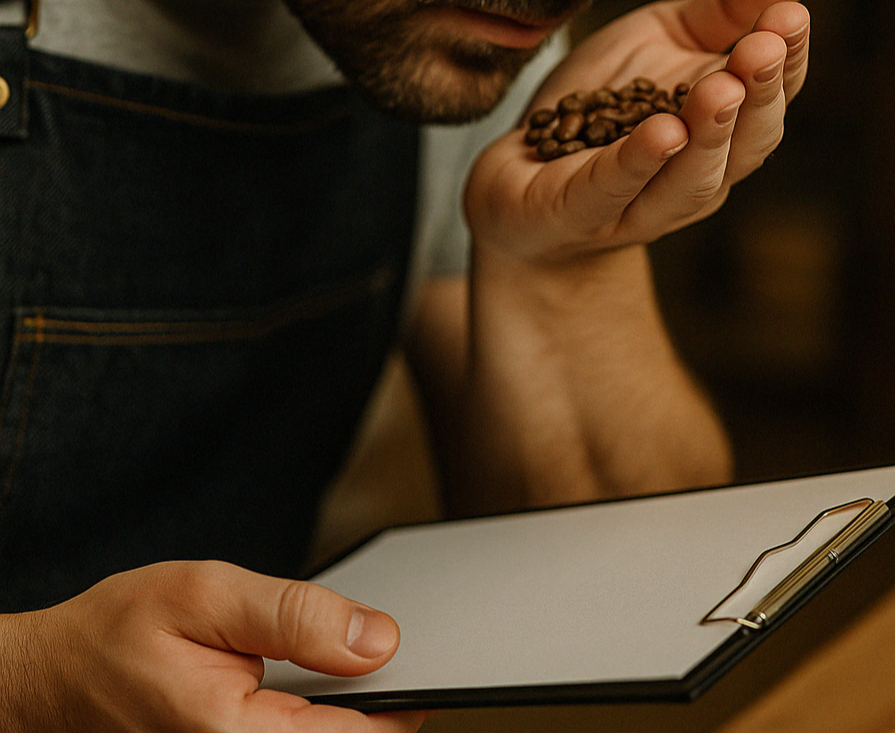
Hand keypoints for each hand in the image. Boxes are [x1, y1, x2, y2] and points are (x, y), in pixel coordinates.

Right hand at [0, 561, 425, 732]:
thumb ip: (296, 616)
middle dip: (375, 700)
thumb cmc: (115, 635)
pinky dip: (318, 712)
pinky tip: (313, 680)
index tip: (425, 660)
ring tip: (343, 659)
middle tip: (370, 648)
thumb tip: (377, 639)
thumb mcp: (207, 597)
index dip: (403, 696)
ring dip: (347, 708)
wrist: (54, 678)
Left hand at [465, 0, 822, 261]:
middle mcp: (695, 178)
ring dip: (710, 136)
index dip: (787, 61)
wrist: (523, 178)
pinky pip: (613, 191)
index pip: (770, 99)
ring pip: (690, 181)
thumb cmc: (603, 107)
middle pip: (744, 147)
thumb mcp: (662, 41)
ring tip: (720, 89)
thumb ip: (728, 4)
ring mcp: (640, 207)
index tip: (792, 14)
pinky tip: (661, 133)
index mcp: (724, 134)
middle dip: (758, 97)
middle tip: (764, 48)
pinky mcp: (578, 215)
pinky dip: (638, 163)